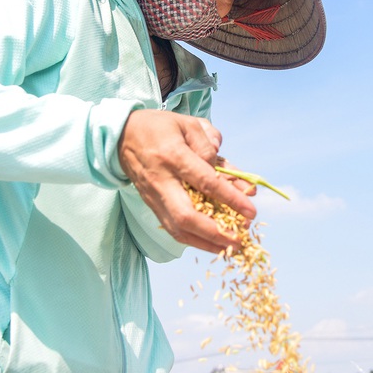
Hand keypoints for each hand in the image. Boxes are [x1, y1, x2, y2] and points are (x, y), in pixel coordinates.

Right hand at [118, 110, 256, 252]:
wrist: (122, 135)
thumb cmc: (160, 127)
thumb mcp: (188, 124)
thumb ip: (208, 143)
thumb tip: (224, 168)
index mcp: (173, 155)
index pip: (205, 182)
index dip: (230, 198)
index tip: (251, 211)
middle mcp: (162, 180)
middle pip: (187, 216)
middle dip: (215, 233)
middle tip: (240, 240)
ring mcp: (153, 196)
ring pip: (177, 229)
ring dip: (205, 244)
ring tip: (229, 249)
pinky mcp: (150, 205)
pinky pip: (171, 228)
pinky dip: (192, 240)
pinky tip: (210, 244)